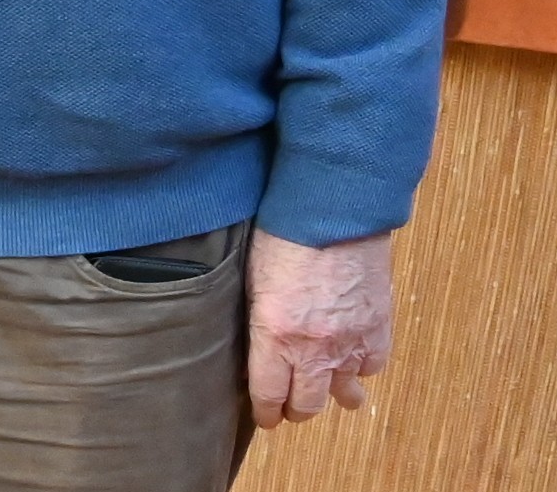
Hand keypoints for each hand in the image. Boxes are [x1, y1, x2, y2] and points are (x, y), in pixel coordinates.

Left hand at [247, 228, 394, 426]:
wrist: (332, 212)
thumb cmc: (279, 236)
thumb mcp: (249, 281)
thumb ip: (256, 323)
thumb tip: (255, 349)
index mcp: (275, 337)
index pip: (269, 396)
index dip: (266, 412)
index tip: (265, 416)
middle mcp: (315, 350)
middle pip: (308, 405)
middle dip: (296, 408)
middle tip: (289, 404)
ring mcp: (351, 343)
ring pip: (345, 394)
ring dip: (332, 392)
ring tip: (322, 385)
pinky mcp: (379, 329)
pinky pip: (372, 368)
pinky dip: (361, 368)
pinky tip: (350, 358)